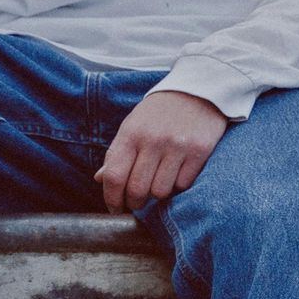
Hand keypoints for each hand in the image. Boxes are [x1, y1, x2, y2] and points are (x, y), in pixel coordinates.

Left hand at [96, 91, 227, 211]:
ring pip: (161, 191)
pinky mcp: (199, 152)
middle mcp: (153, 140)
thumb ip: (117, 153)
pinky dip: (178, 186)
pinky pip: (183, 185)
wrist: (197, 91)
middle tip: (137, 203)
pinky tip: (176, 174)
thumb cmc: (159, 112)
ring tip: (159, 184)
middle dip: (135, 203)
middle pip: (137, 190)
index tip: (115, 208)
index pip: (114, 176)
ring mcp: (177, 147)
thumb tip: (100, 179)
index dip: (111, 198)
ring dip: (158, 194)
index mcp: (131, 133)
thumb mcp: (133, 126)